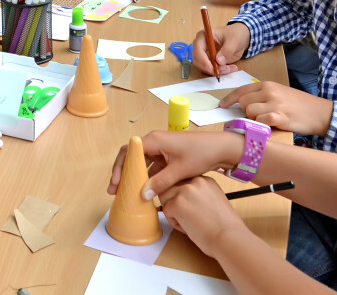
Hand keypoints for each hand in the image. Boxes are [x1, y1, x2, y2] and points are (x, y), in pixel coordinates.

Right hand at [107, 130, 240, 198]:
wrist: (221, 148)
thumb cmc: (201, 153)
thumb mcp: (180, 170)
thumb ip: (161, 182)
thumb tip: (143, 195)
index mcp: (154, 140)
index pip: (128, 152)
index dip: (119, 168)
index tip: (115, 184)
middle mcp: (154, 142)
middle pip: (131, 157)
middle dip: (122, 173)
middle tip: (115, 191)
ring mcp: (161, 148)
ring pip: (141, 162)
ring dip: (133, 176)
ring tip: (126, 193)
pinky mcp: (167, 155)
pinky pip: (151, 166)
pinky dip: (146, 177)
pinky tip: (145, 190)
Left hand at [158, 175, 249, 257]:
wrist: (229, 238)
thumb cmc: (225, 227)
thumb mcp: (214, 201)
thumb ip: (199, 195)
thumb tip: (184, 198)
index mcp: (205, 180)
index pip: (183, 182)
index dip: (184, 197)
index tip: (193, 209)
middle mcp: (195, 181)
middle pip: (171, 187)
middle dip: (175, 202)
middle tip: (190, 217)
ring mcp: (185, 190)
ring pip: (165, 198)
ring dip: (173, 212)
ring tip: (190, 222)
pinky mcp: (177, 203)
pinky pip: (165, 211)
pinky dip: (174, 222)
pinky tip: (189, 227)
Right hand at [192, 22, 249, 75]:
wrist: (240, 38)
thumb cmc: (235, 34)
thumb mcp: (234, 40)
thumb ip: (227, 50)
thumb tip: (219, 61)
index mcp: (203, 37)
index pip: (198, 49)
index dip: (203, 60)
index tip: (212, 68)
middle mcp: (201, 46)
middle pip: (198, 61)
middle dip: (210, 68)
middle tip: (225, 69)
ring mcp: (205, 54)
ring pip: (204, 67)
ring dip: (217, 71)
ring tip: (230, 68)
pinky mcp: (210, 61)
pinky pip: (212, 70)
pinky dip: (221, 72)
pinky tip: (230, 68)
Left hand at [221, 80, 333, 135]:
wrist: (321, 112)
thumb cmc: (299, 104)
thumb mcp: (279, 93)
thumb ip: (262, 95)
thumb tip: (242, 104)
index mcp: (267, 85)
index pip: (241, 90)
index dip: (229, 99)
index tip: (222, 106)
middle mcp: (270, 92)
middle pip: (243, 102)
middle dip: (245, 111)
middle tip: (257, 116)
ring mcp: (275, 104)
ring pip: (250, 112)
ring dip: (255, 119)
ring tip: (268, 120)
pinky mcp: (281, 117)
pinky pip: (262, 121)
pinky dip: (263, 125)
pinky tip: (272, 124)